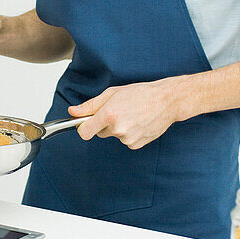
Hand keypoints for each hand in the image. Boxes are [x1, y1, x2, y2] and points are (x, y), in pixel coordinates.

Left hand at [67, 77, 191, 148]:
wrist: (166, 101)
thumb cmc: (140, 93)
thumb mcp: (112, 93)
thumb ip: (90, 105)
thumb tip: (73, 112)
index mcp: (109, 114)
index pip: (84, 132)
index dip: (83, 127)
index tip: (86, 123)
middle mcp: (118, 129)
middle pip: (99, 133)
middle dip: (104, 123)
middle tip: (118, 110)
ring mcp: (128, 139)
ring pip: (113, 136)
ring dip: (117, 128)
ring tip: (131, 114)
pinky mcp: (136, 145)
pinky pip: (124, 141)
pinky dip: (128, 133)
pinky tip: (138, 122)